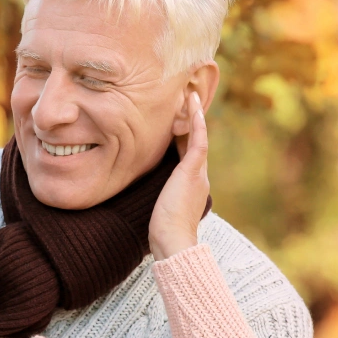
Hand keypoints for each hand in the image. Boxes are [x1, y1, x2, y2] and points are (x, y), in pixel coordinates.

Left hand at [150, 92, 209, 260]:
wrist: (174, 242)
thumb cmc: (163, 232)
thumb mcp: (158, 206)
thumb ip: (156, 194)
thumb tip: (139, 188)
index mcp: (190, 184)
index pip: (186, 154)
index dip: (182, 136)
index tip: (176, 122)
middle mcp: (198, 176)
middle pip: (194, 141)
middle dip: (191, 121)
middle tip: (186, 100)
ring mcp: (198, 172)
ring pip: (198, 136)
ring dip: (194, 115)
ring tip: (190, 95)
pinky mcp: (193, 170)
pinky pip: (198, 140)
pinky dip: (196, 122)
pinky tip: (193, 105)